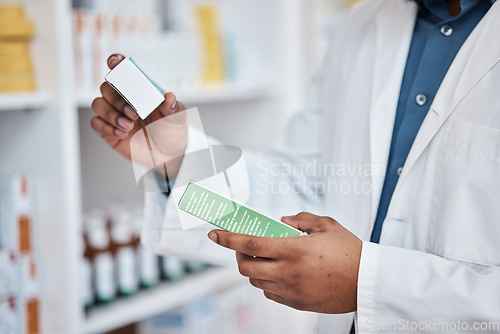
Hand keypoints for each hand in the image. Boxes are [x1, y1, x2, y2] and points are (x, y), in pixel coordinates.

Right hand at [91, 54, 187, 174]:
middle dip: (117, 99)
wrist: (168, 155)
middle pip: (106, 87)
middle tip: (134, 114)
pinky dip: (106, 127)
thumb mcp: (177, 118)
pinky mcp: (108, 130)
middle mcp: (124, 99)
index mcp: (140, 90)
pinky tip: (122, 133)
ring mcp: (114, 114)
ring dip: (111, 114)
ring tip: (129, 126)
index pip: (123, 70)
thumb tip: (169, 97)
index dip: (116, 63)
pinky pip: (95, 123)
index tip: (114, 63)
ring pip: (97, 104)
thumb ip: (174, 108)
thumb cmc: (172, 131)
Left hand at [207, 212, 361, 313]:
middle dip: (238, 254)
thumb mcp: (327, 225)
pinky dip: (267, 281)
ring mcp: (291, 290)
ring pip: (256, 280)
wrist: (367, 282)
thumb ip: (301, 219)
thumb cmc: (350, 253)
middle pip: (246, 266)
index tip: (215, 234)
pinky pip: (270, 293)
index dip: (228, 238)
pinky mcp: (297, 303)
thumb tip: (283, 222)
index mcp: (293, 250)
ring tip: (265, 257)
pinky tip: (278, 272)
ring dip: (253, 268)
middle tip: (244, 245)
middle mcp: (288, 272)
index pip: (250, 243)